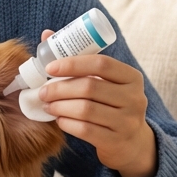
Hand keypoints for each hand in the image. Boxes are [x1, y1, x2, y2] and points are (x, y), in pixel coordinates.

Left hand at [39, 29, 156, 176]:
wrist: (131, 142)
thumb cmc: (111, 104)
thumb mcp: (105, 82)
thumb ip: (80, 60)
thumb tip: (47, 34)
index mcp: (131, 77)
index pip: (101, 64)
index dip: (72, 63)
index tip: (49, 68)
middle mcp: (134, 98)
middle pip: (90, 87)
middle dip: (60, 88)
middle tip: (42, 91)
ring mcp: (127, 121)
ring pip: (86, 110)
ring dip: (60, 106)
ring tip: (47, 105)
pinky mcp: (117, 141)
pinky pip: (85, 130)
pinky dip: (67, 123)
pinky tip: (59, 119)